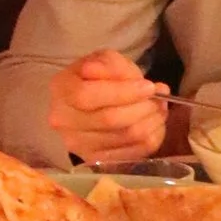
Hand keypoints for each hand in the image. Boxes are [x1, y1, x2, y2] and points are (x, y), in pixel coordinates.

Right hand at [48, 50, 170, 164]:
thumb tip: (133, 82)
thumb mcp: (104, 60)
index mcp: (61, 89)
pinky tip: (154, 125)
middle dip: (143, 107)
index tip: (149, 87)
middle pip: (109, 119)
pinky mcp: (95, 160)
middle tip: (160, 98)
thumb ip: (114, 66)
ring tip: (160, 109)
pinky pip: (132, 154)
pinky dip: (151, 138)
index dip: (123, 92)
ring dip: (151, 122)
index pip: (87, 95)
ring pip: (124, 137)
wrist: (87, 101)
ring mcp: (77, 145)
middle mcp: (63, 121)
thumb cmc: (98, 77)